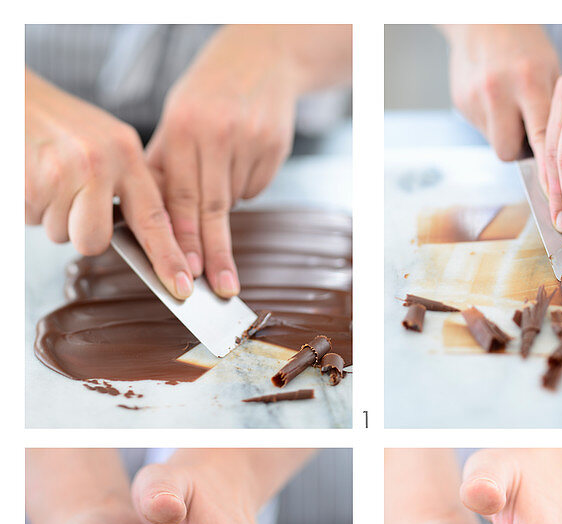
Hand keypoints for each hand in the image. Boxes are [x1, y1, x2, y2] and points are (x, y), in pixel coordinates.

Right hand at [25, 70, 192, 298]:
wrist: (12, 94)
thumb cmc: (60, 124)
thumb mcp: (106, 143)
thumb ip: (128, 184)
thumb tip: (152, 237)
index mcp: (126, 153)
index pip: (155, 218)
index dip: (168, 257)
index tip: (183, 286)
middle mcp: (99, 162)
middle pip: (95, 241)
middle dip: (80, 233)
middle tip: (70, 202)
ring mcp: (62, 171)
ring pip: (60, 234)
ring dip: (50, 215)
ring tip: (47, 178)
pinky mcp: (29, 180)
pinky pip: (31, 219)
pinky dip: (27, 206)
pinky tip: (29, 176)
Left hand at [146, 26, 299, 296]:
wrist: (260, 60)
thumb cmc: (207, 97)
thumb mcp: (176, 120)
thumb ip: (164, 168)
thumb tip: (148, 223)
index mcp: (181, 129)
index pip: (180, 198)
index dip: (184, 239)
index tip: (187, 274)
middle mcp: (214, 134)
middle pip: (213, 209)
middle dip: (214, 253)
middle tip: (219, 288)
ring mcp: (248, 140)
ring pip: (236, 199)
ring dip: (226, 204)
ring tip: (224, 174)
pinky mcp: (275, 146)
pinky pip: (256, 188)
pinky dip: (246, 186)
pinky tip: (243, 161)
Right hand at [443, 25, 558, 166]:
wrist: (485, 20)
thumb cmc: (525, 48)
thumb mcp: (549, 72)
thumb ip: (551, 114)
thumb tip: (559, 160)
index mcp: (528, 81)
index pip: (541, 139)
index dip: (549, 171)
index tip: (557, 192)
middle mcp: (498, 91)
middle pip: (509, 151)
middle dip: (521, 152)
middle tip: (530, 136)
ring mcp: (475, 98)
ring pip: (494, 144)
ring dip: (507, 138)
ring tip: (514, 115)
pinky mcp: (460, 102)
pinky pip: (482, 129)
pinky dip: (493, 124)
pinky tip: (497, 102)